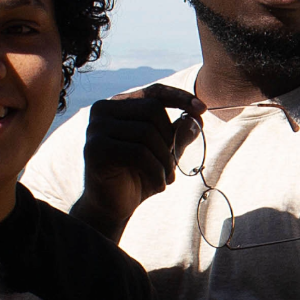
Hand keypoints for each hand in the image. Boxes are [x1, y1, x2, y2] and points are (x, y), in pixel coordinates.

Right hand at [79, 83, 203, 226]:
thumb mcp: (165, 152)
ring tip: (166, 177)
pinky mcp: (95, 149)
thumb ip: (179, 134)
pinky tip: (159, 185)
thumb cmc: (138, 175)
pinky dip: (155, 171)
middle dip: (171, 139)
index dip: (180, 97)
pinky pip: (138, 152)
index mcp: (119, 105)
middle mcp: (103, 111)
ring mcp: (96, 128)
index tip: (203, 110)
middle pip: (152, 110)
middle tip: (173, 165)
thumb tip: (196, 118)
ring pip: (146, 132)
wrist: (112, 207)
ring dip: (165, 159)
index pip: (154, 92)